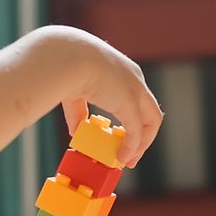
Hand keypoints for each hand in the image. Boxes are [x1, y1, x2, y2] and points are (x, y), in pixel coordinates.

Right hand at [33, 26, 162, 166]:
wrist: (64, 56)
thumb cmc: (64, 65)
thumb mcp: (74, 89)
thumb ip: (79, 111)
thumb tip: (76, 130)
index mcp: (121, 70)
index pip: (136, 98)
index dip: (131, 120)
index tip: (120, 136)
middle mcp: (134, 78)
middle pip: (149, 110)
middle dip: (143, 135)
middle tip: (129, 154)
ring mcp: (135, 89)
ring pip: (151, 121)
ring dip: (141, 143)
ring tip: (128, 159)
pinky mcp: (130, 102)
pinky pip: (137, 131)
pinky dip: (132, 146)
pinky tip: (123, 157)